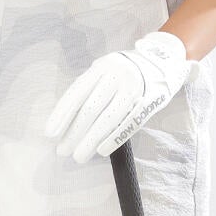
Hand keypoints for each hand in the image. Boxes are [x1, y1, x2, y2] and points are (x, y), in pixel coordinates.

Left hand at [44, 30, 192, 163]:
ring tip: (79, 155)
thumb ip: (91, 89)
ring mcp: (134, 88)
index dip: (62, 114)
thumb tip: (67, 121)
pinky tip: (101, 150)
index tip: (50, 133)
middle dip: (74, 132)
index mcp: (101, 66)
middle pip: (90, 108)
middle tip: (63, 150)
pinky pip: (128, 123)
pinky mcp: (149, 101)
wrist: (165, 60)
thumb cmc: (128, 71)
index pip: (76, 93)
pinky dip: (113, 138)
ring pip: (108, 118)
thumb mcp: (107, 70)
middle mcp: (116, 75)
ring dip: (90, 140)